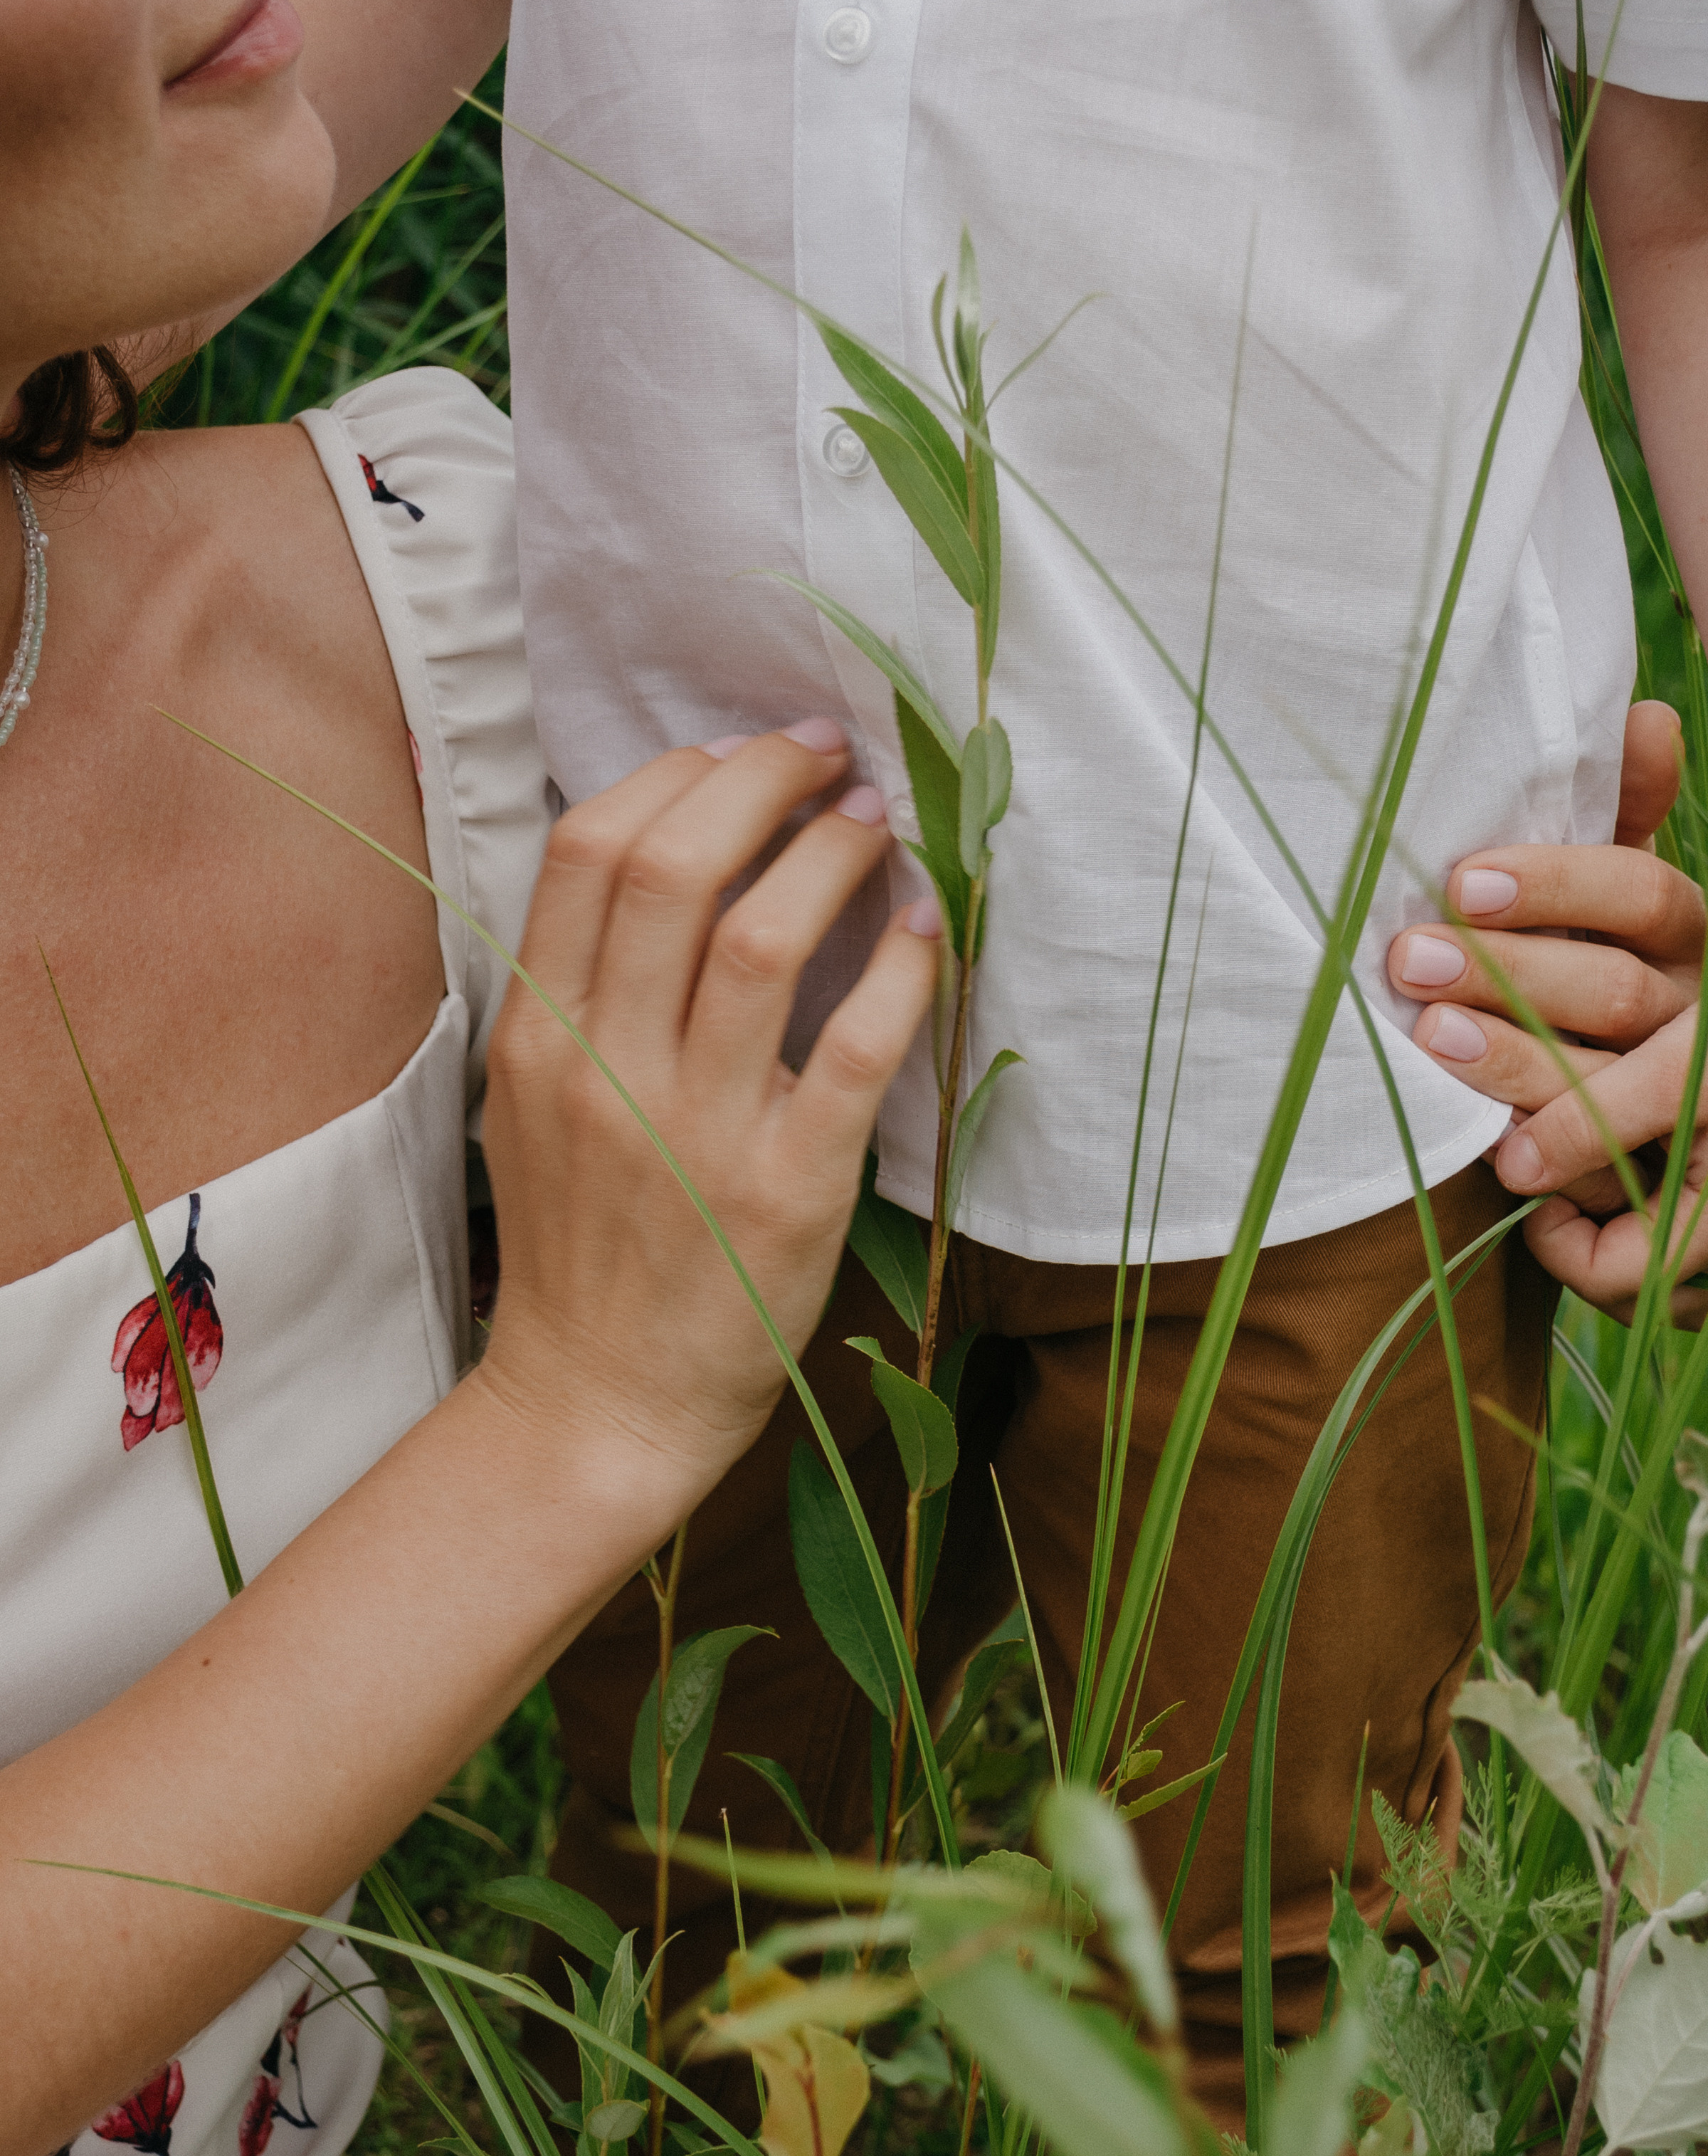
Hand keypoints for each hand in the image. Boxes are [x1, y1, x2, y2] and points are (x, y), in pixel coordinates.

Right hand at [477, 721, 937, 1525]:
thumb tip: (662, 862)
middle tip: (825, 756)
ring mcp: (697, 1131)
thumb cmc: (579, 1251)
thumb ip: (576, 994)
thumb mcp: (530, 1107)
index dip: (675, 774)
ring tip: (873, 824)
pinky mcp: (787, 1191)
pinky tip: (922, 929)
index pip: (588, 850)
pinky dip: (900, 971)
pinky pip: (856, 1050)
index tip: (736, 751)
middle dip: (762, 781)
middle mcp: (608, 1070)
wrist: (596, 1404)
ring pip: (765, 938)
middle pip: (676, 866)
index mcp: (538, 1037)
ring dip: (833, 855)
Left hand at [1389, 701, 1707, 1324]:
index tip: (1456, 879)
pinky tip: (1535, 1226)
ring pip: (1624, 1099)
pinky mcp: (1705, 1221)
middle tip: (1409, 968)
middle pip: (1620, 996)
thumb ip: (1623, 831)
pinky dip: (1594, 1246)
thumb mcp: (1627, 924)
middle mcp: (1707, 1024)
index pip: (1645, 894)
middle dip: (1511, 982)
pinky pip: (1652, 1245)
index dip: (1556, 886)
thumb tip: (1641, 713)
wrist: (1687, 1171)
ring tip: (1446, 1067)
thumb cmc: (1622, 1022)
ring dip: (1534, 1086)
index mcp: (1693, 946)